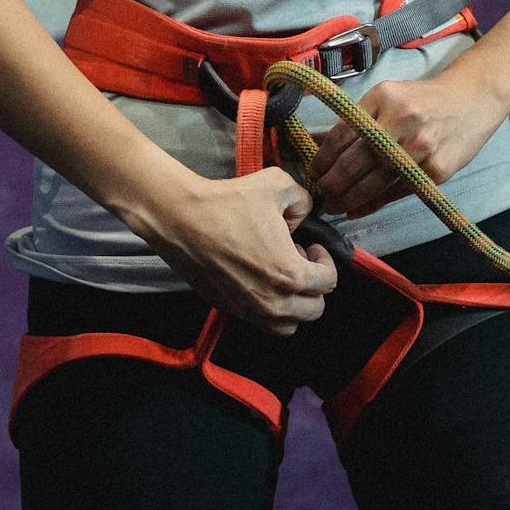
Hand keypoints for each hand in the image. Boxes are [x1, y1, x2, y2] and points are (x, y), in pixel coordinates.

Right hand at [142, 167, 339, 335]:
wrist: (180, 218)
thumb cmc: (227, 203)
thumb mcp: (277, 184)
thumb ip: (303, 200)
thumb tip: (302, 215)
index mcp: (290, 274)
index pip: (328, 281)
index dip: (325, 260)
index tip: (311, 246)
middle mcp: (272, 301)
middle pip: (314, 309)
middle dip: (312, 284)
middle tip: (296, 259)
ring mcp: (248, 310)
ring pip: (289, 325)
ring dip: (293, 304)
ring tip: (279, 275)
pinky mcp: (228, 308)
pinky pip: (261, 323)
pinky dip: (268, 309)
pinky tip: (257, 279)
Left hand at [311, 69, 509, 218]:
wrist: (472, 100)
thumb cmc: (424, 101)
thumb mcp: (390, 96)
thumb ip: (362, 119)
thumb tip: (326, 153)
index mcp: (383, 97)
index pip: (344, 133)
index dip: (324, 158)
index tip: (313, 173)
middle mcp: (402, 119)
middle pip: (356, 160)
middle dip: (333, 183)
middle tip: (321, 195)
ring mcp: (422, 146)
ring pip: (376, 180)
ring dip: (350, 198)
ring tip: (336, 206)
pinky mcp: (437, 169)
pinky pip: (399, 191)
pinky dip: (376, 203)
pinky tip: (360, 208)